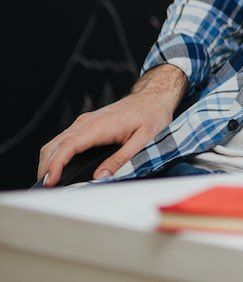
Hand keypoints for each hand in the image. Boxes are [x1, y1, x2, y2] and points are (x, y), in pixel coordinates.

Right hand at [37, 64, 186, 186]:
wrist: (153, 97)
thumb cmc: (151, 115)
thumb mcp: (143, 139)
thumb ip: (121, 158)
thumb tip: (101, 176)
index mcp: (99, 126)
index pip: (67, 146)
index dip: (55, 165)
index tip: (51, 181)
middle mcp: (87, 122)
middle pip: (55, 145)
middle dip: (46, 167)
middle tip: (46, 188)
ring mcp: (85, 122)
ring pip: (56, 142)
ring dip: (48, 161)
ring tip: (50, 181)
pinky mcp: (86, 124)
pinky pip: (64, 139)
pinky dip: (56, 153)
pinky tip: (59, 166)